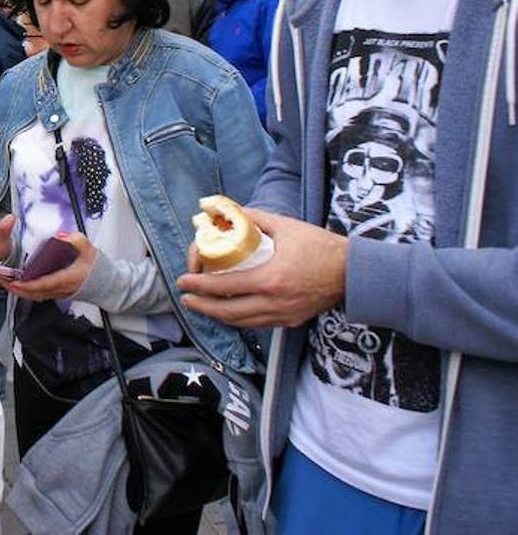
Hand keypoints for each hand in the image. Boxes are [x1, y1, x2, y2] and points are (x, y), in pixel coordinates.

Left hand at [3, 233, 95, 300]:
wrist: (108, 284)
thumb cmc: (99, 268)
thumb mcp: (89, 249)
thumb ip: (75, 240)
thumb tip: (60, 235)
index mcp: (66, 279)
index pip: (42, 284)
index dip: (26, 285)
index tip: (14, 281)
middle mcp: (61, 289)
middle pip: (34, 294)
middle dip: (16, 289)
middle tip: (1, 281)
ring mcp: (59, 293)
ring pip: (35, 296)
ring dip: (19, 291)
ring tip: (5, 282)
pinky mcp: (59, 293)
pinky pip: (40, 295)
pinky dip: (27, 291)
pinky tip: (20, 284)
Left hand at [176, 206, 346, 328]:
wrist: (353, 272)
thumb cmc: (321, 247)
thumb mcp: (286, 226)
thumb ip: (256, 218)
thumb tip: (230, 211)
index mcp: (270, 279)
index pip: (224, 287)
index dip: (199, 286)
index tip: (182, 282)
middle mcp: (273, 302)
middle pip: (227, 311)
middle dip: (201, 306)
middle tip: (185, 298)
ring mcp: (283, 315)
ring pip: (241, 322)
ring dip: (217, 315)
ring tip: (202, 306)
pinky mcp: (290, 321)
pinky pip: (257, 324)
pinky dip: (238, 320)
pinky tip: (229, 312)